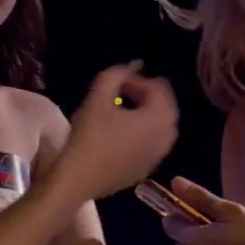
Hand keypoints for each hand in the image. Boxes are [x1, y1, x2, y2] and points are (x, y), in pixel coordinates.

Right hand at [58, 61, 179, 199]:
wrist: (78, 179)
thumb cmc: (89, 136)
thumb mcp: (98, 97)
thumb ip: (116, 74)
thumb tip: (133, 65)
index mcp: (159, 118)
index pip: (158, 89)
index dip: (138, 80)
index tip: (117, 81)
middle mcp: (166, 138)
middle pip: (165, 107)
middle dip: (146, 96)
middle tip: (121, 92)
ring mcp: (158, 156)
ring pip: (160, 127)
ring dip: (146, 115)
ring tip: (122, 111)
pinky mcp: (147, 170)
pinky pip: (153, 144)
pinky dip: (143, 134)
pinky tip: (121, 134)